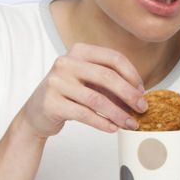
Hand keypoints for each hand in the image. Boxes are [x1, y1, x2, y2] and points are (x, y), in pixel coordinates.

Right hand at [21, 43, 146, 137]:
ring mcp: (56, 82)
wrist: (36, 113)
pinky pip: (84, 114)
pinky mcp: (51, 103)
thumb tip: (139, 95)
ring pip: (97, 99)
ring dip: (118, 113)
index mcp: (79, 51)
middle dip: (129, 94)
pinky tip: (113, 128)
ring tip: (130, 123)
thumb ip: (110, 84)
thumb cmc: (68, 95)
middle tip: (142, 108)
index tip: (142, 91)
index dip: (132, 74)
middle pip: (107, 77)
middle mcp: (65, 62)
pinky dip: (102, 122)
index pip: (113, 58)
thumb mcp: (88, 82)